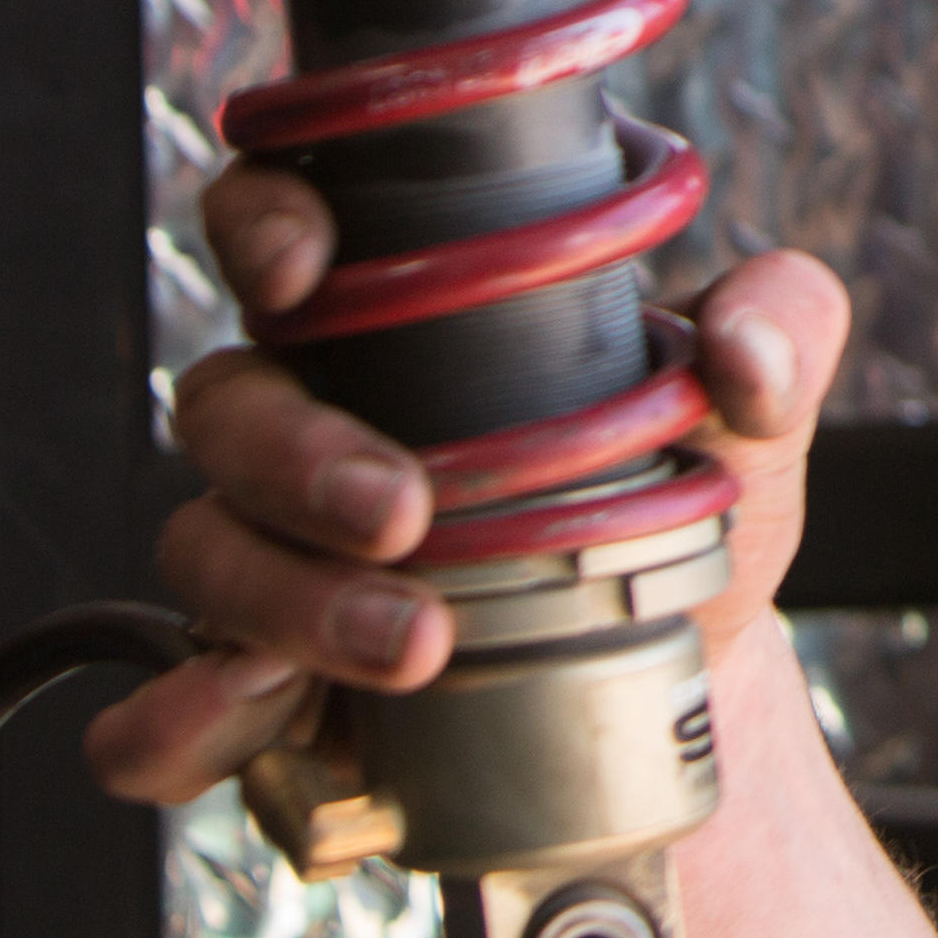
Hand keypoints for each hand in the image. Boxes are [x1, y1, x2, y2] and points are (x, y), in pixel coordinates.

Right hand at [83, 158, 851, 805]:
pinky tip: (252, 715)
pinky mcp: (251, 690)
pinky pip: (157, 706)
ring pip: (202, 549)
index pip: (283, 224)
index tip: (302, 264)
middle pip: (225, 402)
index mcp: (399, 326)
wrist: (673, 687)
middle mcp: (305, 426)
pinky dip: (180, 717)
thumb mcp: (749, 417)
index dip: (262, 220)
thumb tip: (748, 351)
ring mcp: (265, 557)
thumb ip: (780, 332)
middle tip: (401, 511)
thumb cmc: (672, 512)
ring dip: (290, 599)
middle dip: (297, 457)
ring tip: (413, 644)